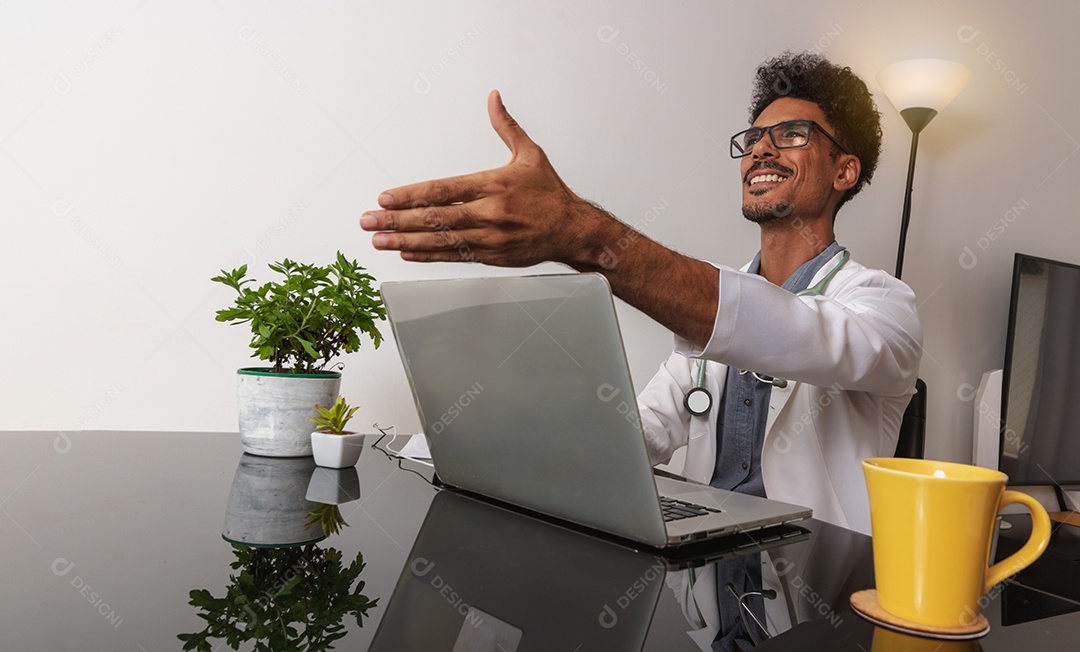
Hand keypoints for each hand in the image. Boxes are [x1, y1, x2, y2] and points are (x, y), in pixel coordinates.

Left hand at [360, 90, 603, 266]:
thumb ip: (506, 126)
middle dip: (396, 220)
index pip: (443, 191)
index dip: (411, 195)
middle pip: (435, 218)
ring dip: (405, 241)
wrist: (573, 230)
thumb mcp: (530, 154)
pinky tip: (407, 254)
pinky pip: (454, 257)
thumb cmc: (550, 194)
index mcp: (493, 186)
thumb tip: (493, 97)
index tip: (385, 198)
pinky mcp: (491, 256)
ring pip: (440, 241)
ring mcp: (488, 238)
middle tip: (368, 221)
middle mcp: (488, 214)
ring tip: (379, 240)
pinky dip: (428, 256)